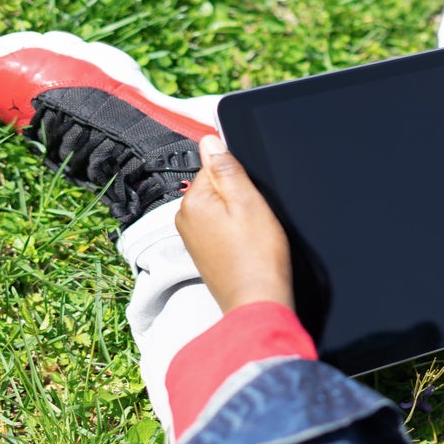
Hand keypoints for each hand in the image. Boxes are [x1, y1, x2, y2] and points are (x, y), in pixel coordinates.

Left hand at [176, 135, 293, 313]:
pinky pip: (222, 230)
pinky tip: (249, 247)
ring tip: (253, 236)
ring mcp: (193, 239)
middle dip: (240, 198)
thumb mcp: (248, 201)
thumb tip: (210, 141)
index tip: (253, 199)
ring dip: (240, 217)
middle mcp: (185, 219)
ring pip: (222, 209)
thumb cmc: (257, 257)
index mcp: (191, 202)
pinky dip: (237, 234)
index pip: (216, 168)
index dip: (242, 180)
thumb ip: (226, 168)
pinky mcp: (205, 254)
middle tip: (256, 220)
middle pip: (218, 189)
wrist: (258, 302)